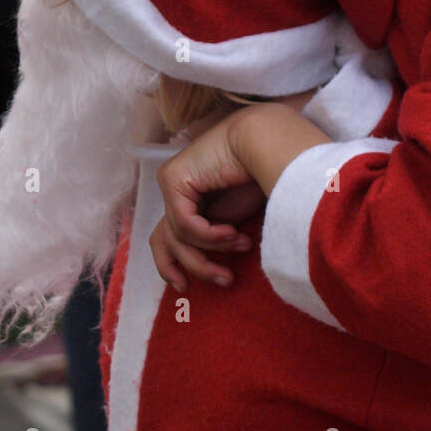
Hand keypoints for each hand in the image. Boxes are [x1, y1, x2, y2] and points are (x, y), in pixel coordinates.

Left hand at [149, 113, 262, 291]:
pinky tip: (233, 232)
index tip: (186, 288)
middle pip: (165, 242)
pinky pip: (184, 224)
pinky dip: (208, 235)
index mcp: (190, 198)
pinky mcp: (173, 179)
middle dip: (192, 266)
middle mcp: (176, 190)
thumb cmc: (260, 174)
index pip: (167, 238)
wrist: (265, 141)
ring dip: (213, 249)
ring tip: (242, 245)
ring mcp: (171, 183)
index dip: (172, 265)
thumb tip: (208, 267)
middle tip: (223, 281)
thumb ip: (217, 235)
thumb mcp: (235, 215)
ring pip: (177, 238)